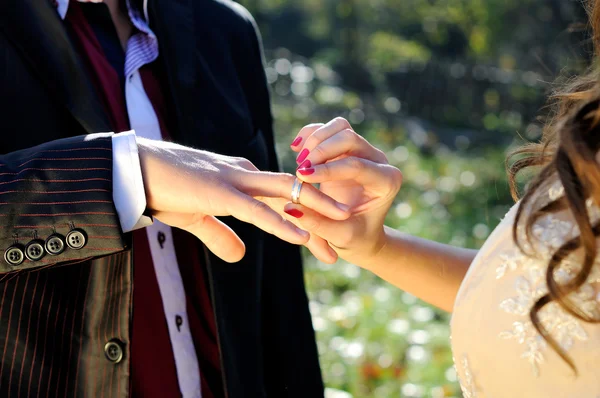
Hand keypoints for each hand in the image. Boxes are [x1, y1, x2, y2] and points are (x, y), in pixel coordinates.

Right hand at [136, 138, 349, 262]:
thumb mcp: (196, 218)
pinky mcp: (221, 192)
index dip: (305, 219)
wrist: (134, 170)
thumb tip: (240, 256)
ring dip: (315, 213)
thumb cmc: (164, 190)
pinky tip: (302, 237)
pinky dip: (281, 224)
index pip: (282, 198)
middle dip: (322, 214)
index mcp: (241, 178)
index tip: (324, 241)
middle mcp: (245, 175)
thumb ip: (221, 235)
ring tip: (342, 226)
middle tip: (345, 237)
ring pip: (285, 195)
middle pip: (293, 194)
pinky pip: (258, 210)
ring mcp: (235, 181)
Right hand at [287, 117, 401, 264]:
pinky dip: (311, 133)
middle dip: (320, 150)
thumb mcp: (338, 236)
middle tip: (299, 169)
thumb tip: (291, 207)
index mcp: (386, 182)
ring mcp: (364, 151)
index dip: (327, 169)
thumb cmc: (354, 237)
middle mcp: (379, 162)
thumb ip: (317, 223)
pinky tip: (295, 147)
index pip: (356, 166)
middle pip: (349, 138)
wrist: (359, 232)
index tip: (301, 177)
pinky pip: (330, 129)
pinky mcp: (348, 147)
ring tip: (298, 160)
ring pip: (340, 127)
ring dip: (316, 139)